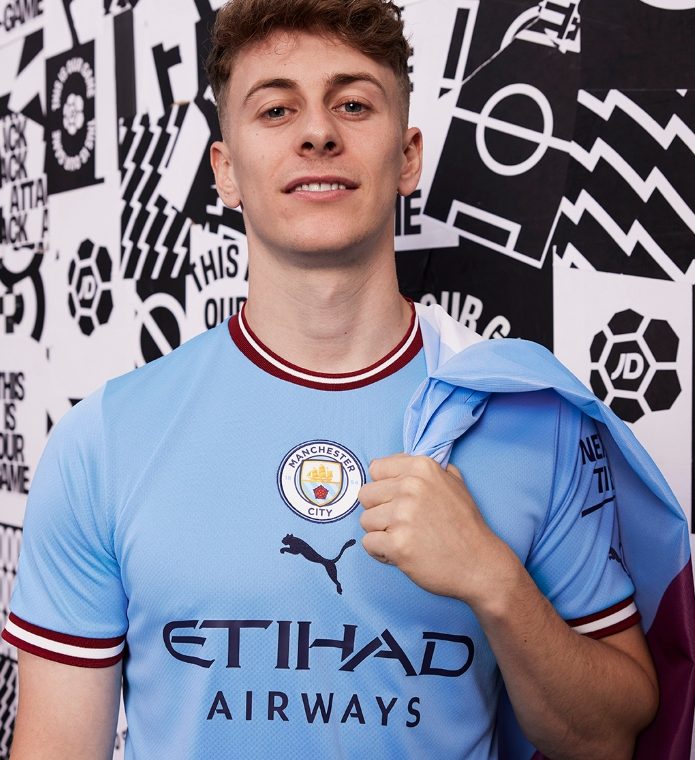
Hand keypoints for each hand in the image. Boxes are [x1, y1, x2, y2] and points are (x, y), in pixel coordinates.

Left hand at [358, 453, 520, 605]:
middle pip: (366, 494)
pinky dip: (381, 552)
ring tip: (404, 538)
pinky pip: (368, 543)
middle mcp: (411, 487)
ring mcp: (403, 515)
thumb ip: (428, 469)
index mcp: (422, 468)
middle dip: (379, 510)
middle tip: (401, 524)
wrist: (480, 565)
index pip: (376, 469)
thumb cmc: (466, 525)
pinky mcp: (398, 544)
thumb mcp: (454, 483)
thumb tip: (401, 461)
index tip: (396, 500)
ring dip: (380, 532)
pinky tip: (400, 553)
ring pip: (365, 520)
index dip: (383, 487)